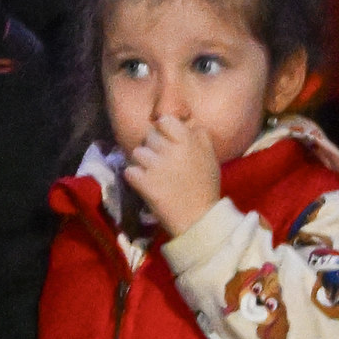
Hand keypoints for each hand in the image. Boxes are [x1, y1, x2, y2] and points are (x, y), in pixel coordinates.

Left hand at [119, 112, 225, 237]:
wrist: (199, 219)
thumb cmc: (204, 187)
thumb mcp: (209, 157)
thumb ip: (198, 137)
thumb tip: (185, 121)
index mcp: (190, 141)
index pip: (165, 120)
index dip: (162, 129)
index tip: (166, 140)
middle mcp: (173, 150)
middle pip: (149, 137)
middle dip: (153, 148)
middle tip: (161, 162)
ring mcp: (157, 166)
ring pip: (137, 153)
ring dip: (142, 163)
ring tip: (153, 175)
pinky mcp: (145, 182)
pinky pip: (130, 171)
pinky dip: (135, 178)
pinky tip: (145, 184)